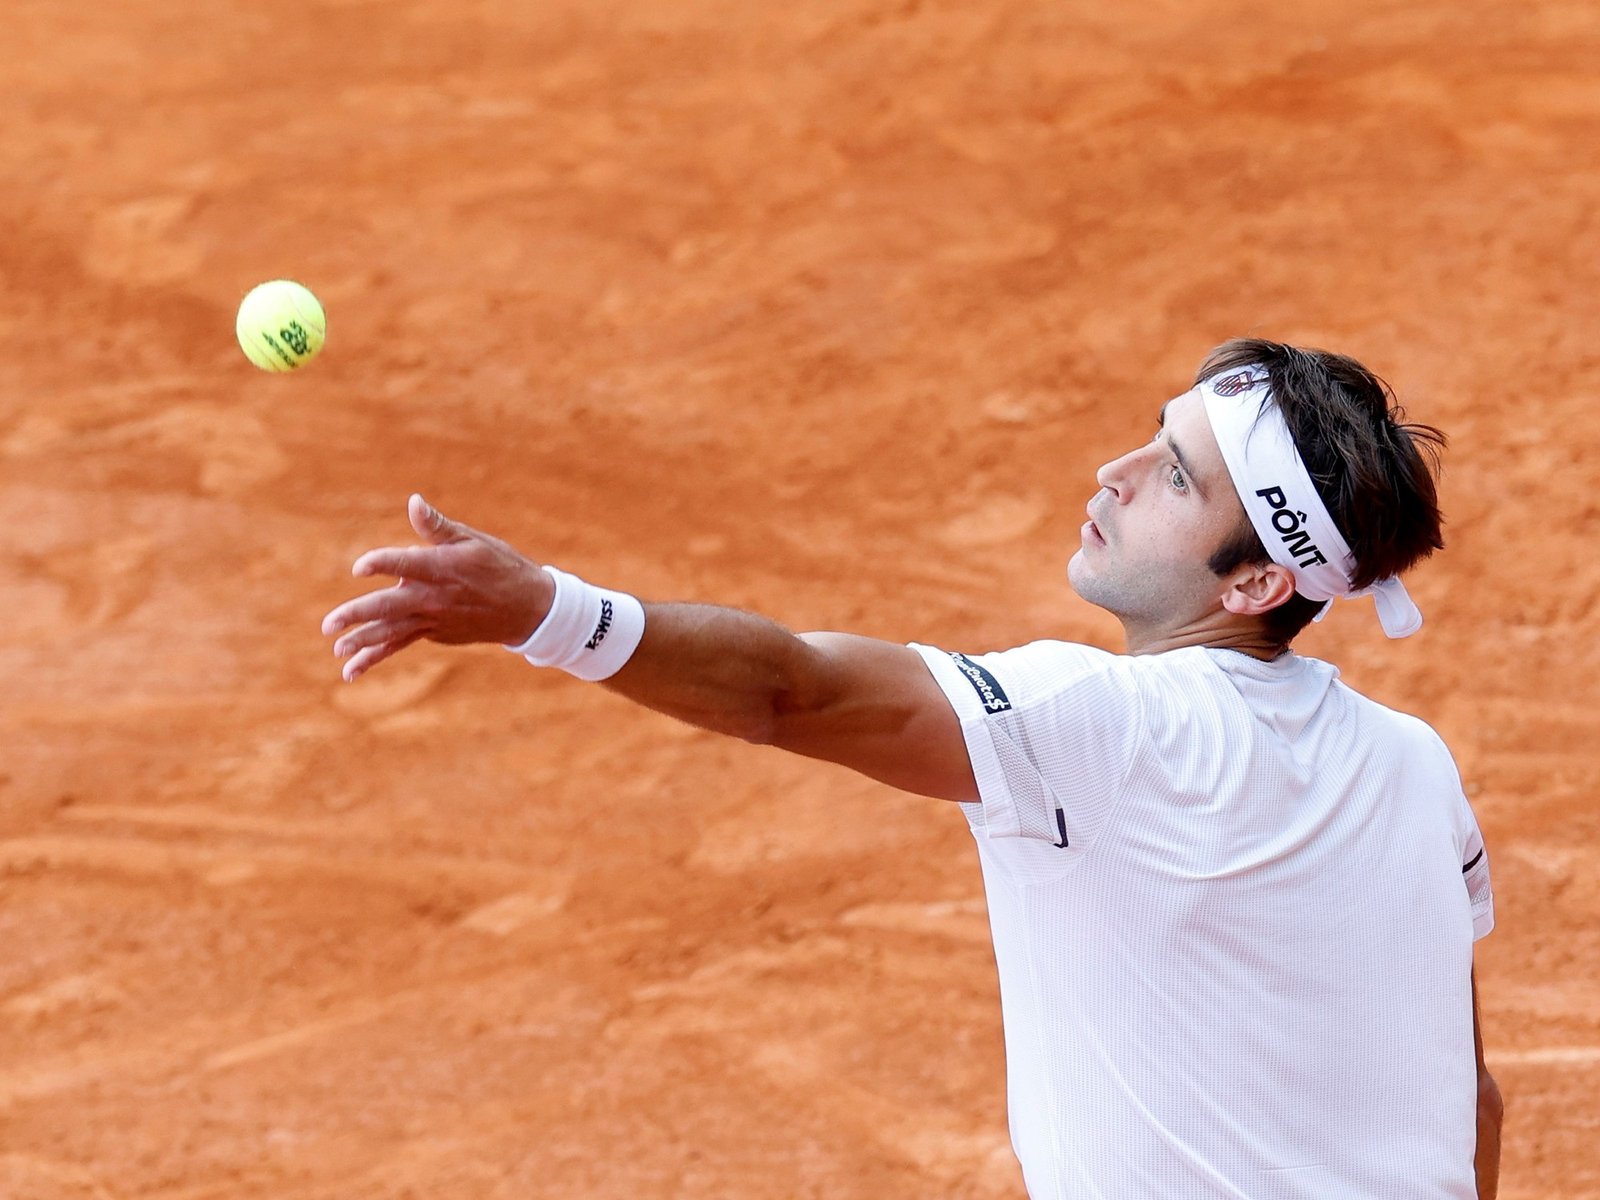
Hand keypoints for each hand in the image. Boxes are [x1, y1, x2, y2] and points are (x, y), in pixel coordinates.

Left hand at [321, 494, 553, 681]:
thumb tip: (413, 501)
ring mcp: (434, 619)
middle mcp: (434, 597)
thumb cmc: (500, 565)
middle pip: (390, 606)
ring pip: (392, 632)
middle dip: (359, 615)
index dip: (381, 564)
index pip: (405, 563)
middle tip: (330, 624)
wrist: (528, 609)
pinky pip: (400, 644)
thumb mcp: (472, 540)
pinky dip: (376, 656)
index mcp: (441, 568)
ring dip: (363, 641)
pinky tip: (352, 669)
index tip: (359, 568)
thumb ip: (436, 526)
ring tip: (337, 650)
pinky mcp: (434, 633)